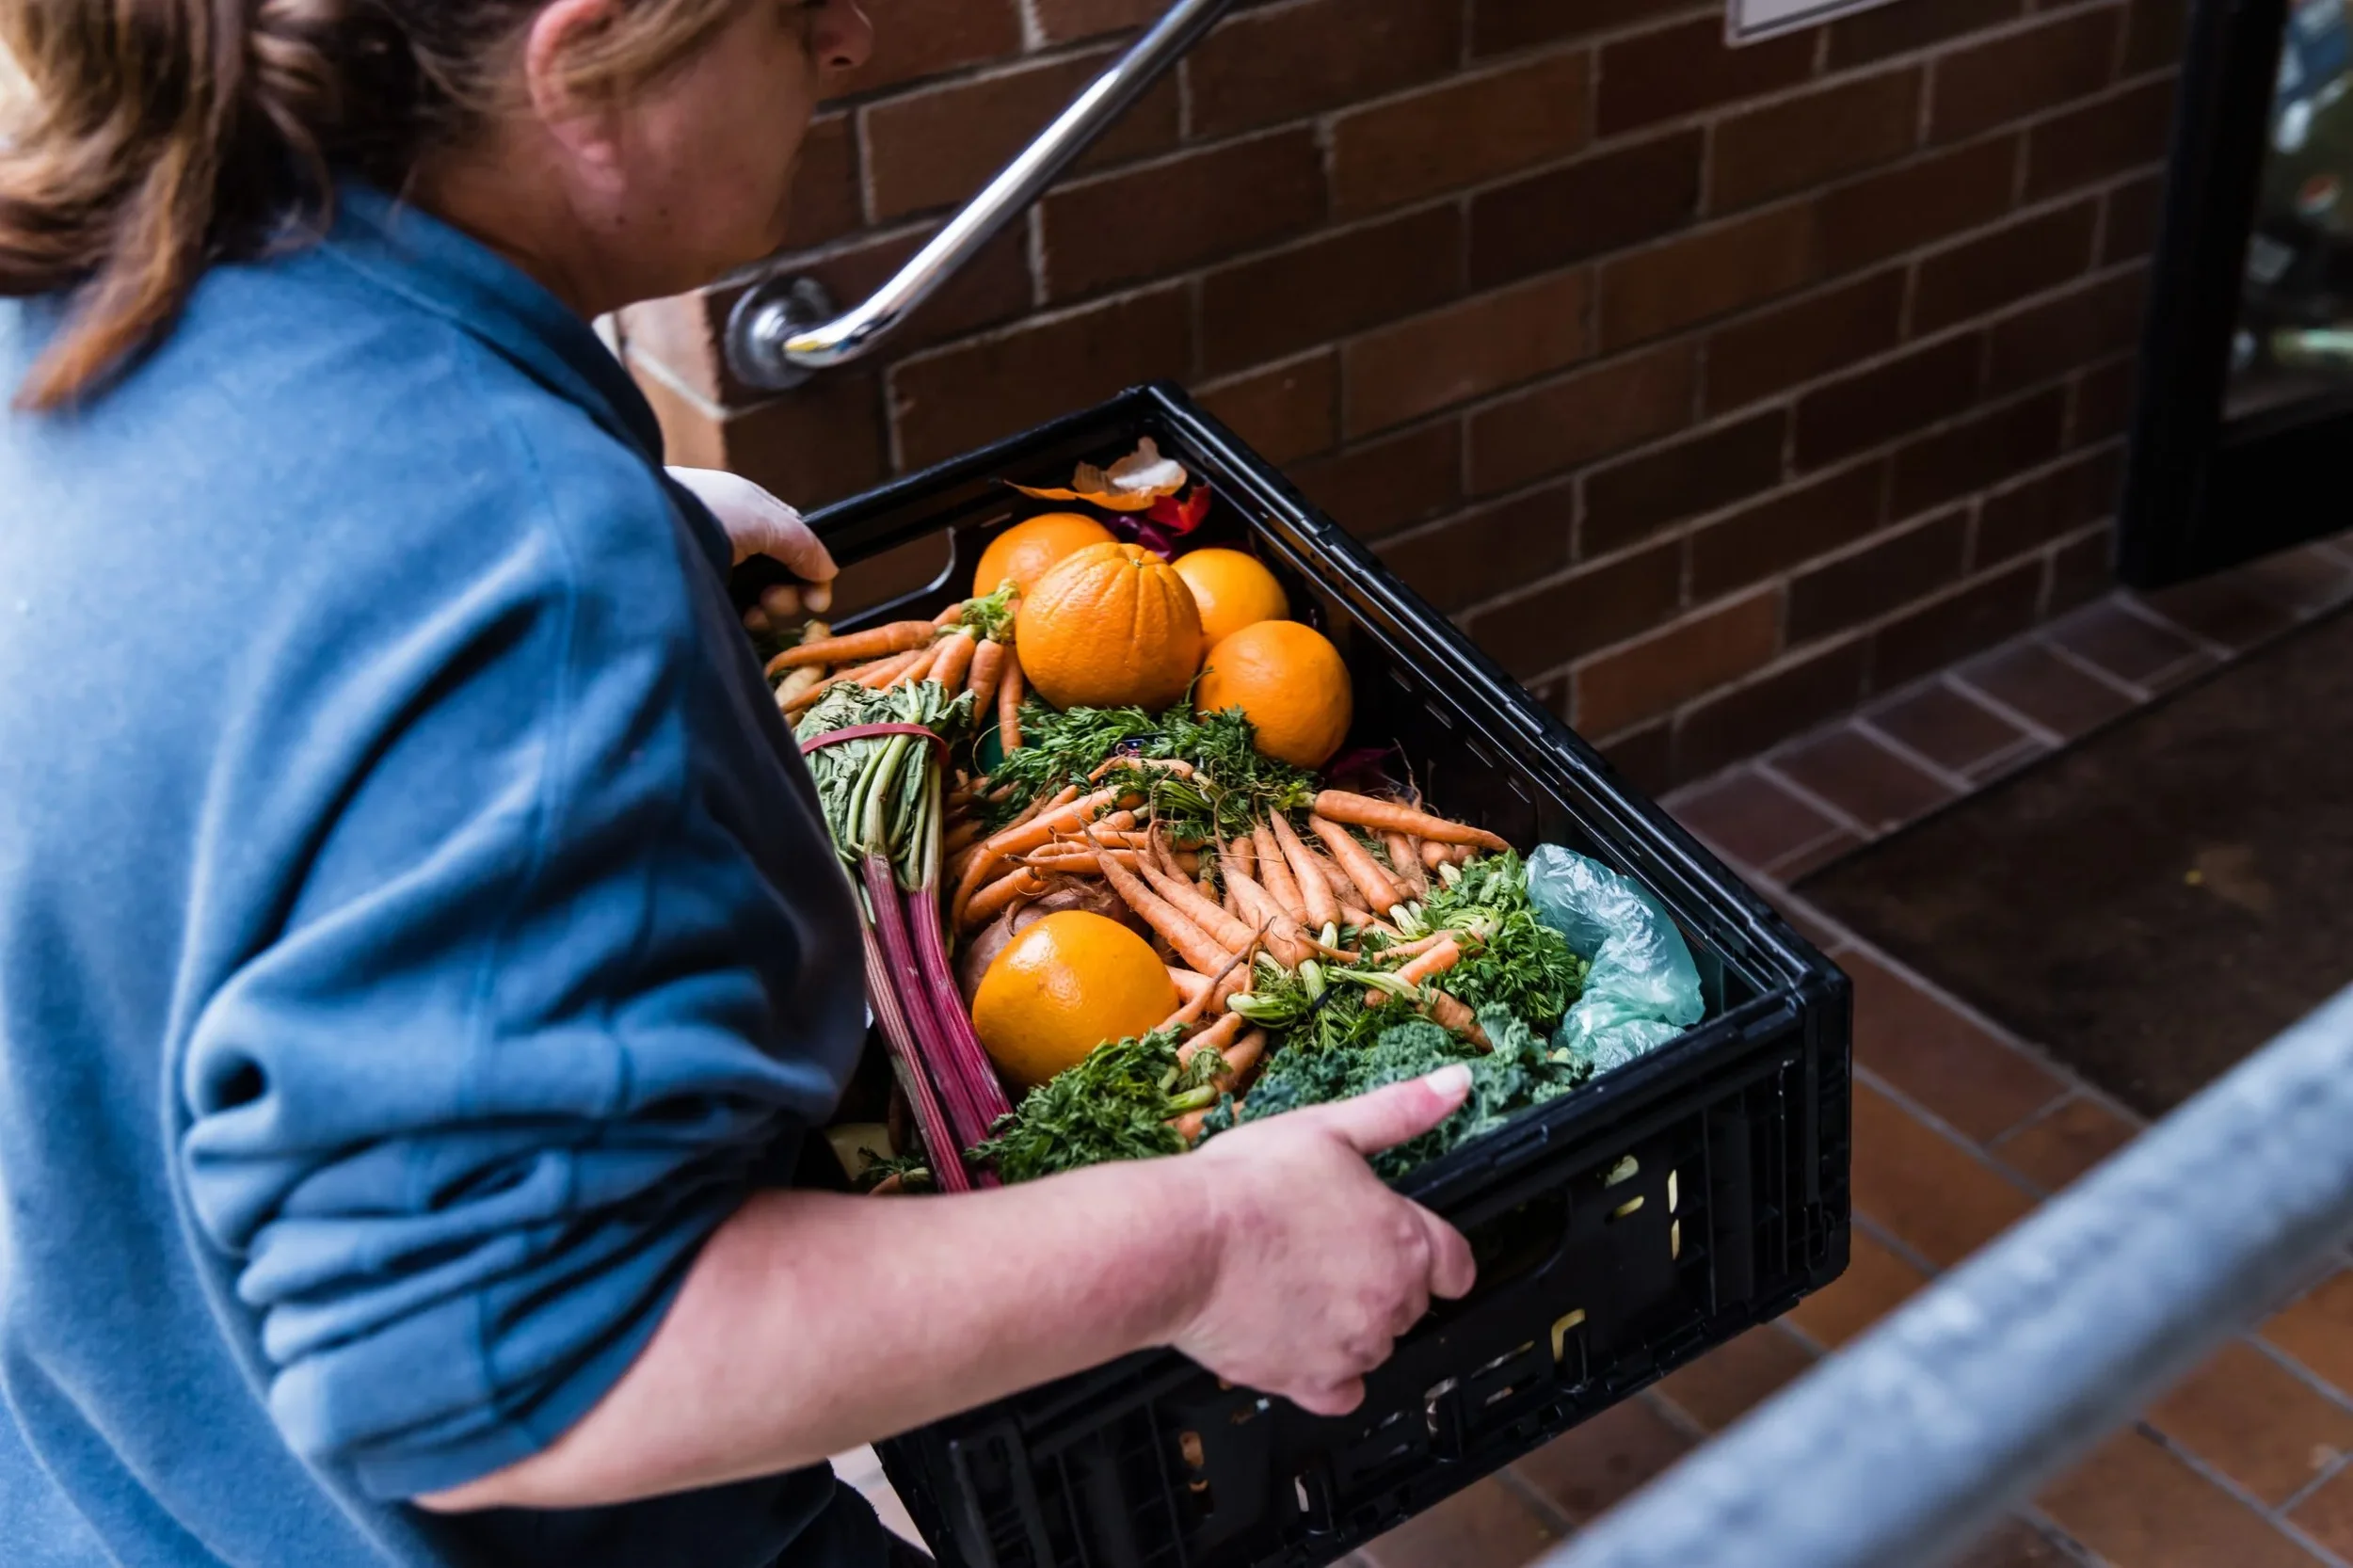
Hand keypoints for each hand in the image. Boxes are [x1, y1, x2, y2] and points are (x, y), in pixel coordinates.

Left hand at [666, 466, 837, 630]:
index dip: (809, 574)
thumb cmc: (698, 511)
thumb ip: (802, 543)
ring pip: (756, 601)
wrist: (630, 530)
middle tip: (771, 602)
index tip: (815, 601)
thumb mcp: (761, 518)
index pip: (793, 546)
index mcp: (746, 514)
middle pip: (778, 578)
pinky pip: (729, 613)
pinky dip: (739, 621)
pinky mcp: (691, 595)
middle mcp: (728, 541)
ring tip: (751, 614)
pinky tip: (734, 621)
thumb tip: (828, 571)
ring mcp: (709, 569)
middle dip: (785, 596)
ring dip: (765, 612)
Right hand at [1170, 1066, 1478, 1416]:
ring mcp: (1354, 1349)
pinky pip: (1341, 1391)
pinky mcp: (1312, 1383)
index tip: (1394, 1242)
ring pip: (1374, 1344)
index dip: (1430, 1253)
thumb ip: (1401, 1111)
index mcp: (1407, 1242)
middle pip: (1410, 1304)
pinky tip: (1294, 1337)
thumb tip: (1457, 1084)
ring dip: (1349, 1323)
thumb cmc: (1249, 1184)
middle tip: (1322, 1250)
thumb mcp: (1330, 1127)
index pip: (1456, 1266)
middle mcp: (1392, 1303)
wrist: (1182, 1243)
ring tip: (1296, 1284)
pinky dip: (1326, 1372)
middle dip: (1378, 1281)